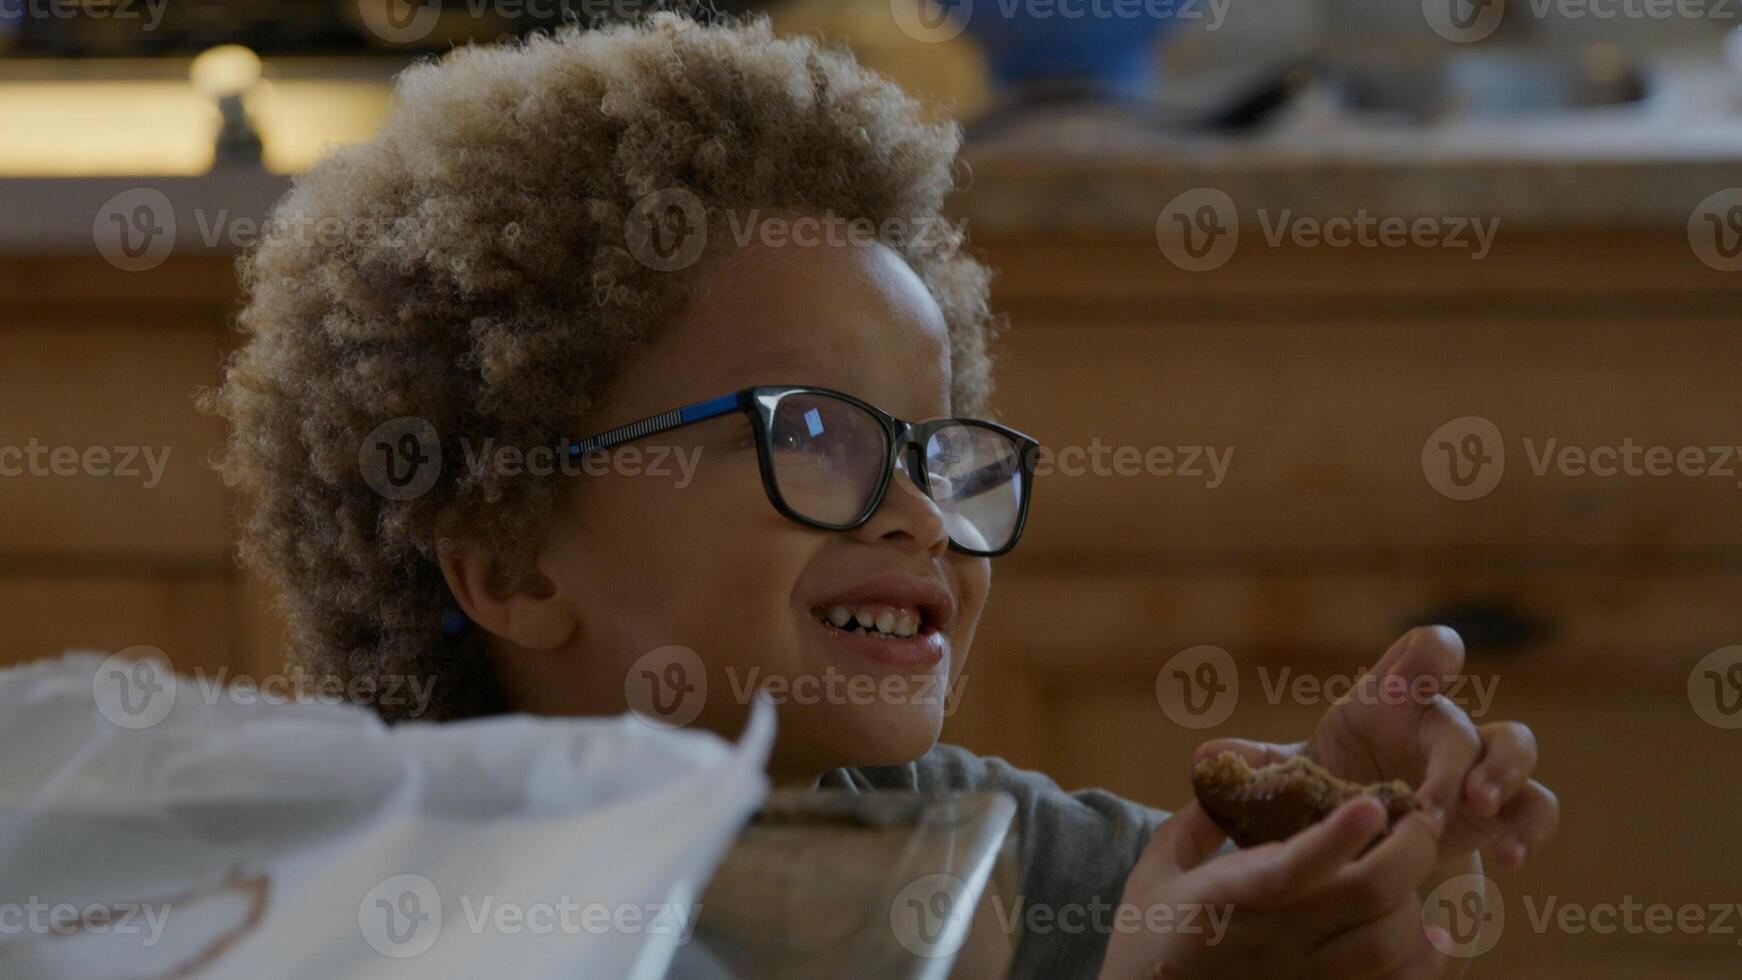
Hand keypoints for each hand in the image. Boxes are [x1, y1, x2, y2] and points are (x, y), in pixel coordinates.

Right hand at [1099, 798, 1457, 978]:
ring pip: (1388, 941)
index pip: (1290, 870)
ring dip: (1413, 896)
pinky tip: (1433, 933)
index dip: (1336, 836)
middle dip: (1409, 849)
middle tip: (1418, 817)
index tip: (1370, 802)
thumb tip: (1232, 768)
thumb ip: (1199, 818)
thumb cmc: (1148, 935)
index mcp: (1224, 900)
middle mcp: (1271, 943)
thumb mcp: (1157, 869)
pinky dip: (1426, 960)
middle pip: (1366, 898)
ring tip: (1412, 865)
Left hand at [1198, 626, 1559, 872]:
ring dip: (1506, 775)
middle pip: (1463, 718)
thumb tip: (1206, 760)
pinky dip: (1529, 827)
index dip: (1433, 652)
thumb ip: (1258, 770)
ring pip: (1515, 747)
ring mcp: (1472, 766)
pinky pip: (1535, 807)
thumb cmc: (1322, 794)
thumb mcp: (1290, 783)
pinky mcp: (1497, 810)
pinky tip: (1510, 859)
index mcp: (1386, 702)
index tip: (1439, 664)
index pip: (1421, 654)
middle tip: (1451, 797)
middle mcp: (1433, 725)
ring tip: (1481, 811)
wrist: (1352, 841)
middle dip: (1462, 754)